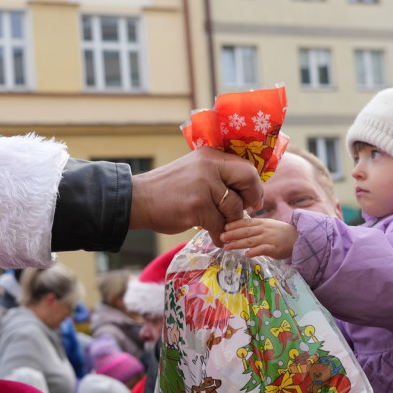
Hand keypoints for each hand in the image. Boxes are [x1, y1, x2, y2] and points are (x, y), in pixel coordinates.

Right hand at [129, 147, 262, 245]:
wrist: (138, 200)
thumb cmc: (167, 189)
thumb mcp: (194, 171)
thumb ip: (217, 176)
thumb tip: (248, 190)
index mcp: (210, 156)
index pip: (246, 167)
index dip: (254, 185)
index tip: (252, 199)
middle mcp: (209, 166)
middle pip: (248, 180)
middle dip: (251, 199)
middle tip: (244, 212)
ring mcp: (203, 186)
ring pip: (234, 207)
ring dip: (230, 222)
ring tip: (221, 227)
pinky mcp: (197, 206)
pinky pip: (220, 225)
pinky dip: (219, 235)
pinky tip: (214, 237)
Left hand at [220, 217, 296, 258]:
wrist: (298, 238)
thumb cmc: (281, 233)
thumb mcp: (268, 225)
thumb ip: (255, 226)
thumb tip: (238, 228)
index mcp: (262, 223)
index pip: (246, 222)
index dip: (234, 224)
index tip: (224, 227)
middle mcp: (264, 229)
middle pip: (246, 231)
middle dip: (232, 234)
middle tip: (221, 237)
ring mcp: (269, 239)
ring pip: (251, 241)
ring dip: (238, 244)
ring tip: (227, 246)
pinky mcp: (274, 249)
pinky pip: (263, 250)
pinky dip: (254, 251)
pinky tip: (246, 254)